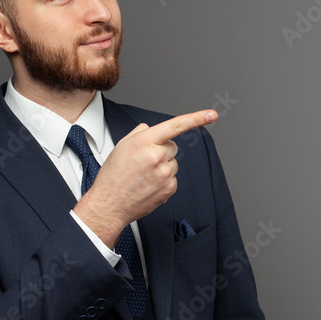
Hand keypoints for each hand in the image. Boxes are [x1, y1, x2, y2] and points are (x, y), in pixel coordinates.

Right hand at [73, 109, 217, 247]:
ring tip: (143, 176)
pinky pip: (173, 179)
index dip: (196, 119)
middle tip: (144, 162)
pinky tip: (148, 186)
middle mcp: (157, 156)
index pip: (175, 126)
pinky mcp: (169, 188)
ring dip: (162, 167)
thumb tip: (151, 128)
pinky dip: (163, 182)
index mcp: (144, 141)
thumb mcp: (121, 146)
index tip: (211, 115)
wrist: (109, 204)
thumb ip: (139, 133)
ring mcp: (164, 173)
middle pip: (173, 147)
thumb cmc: (113, 175)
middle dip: (162, 151)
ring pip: (173, 164)